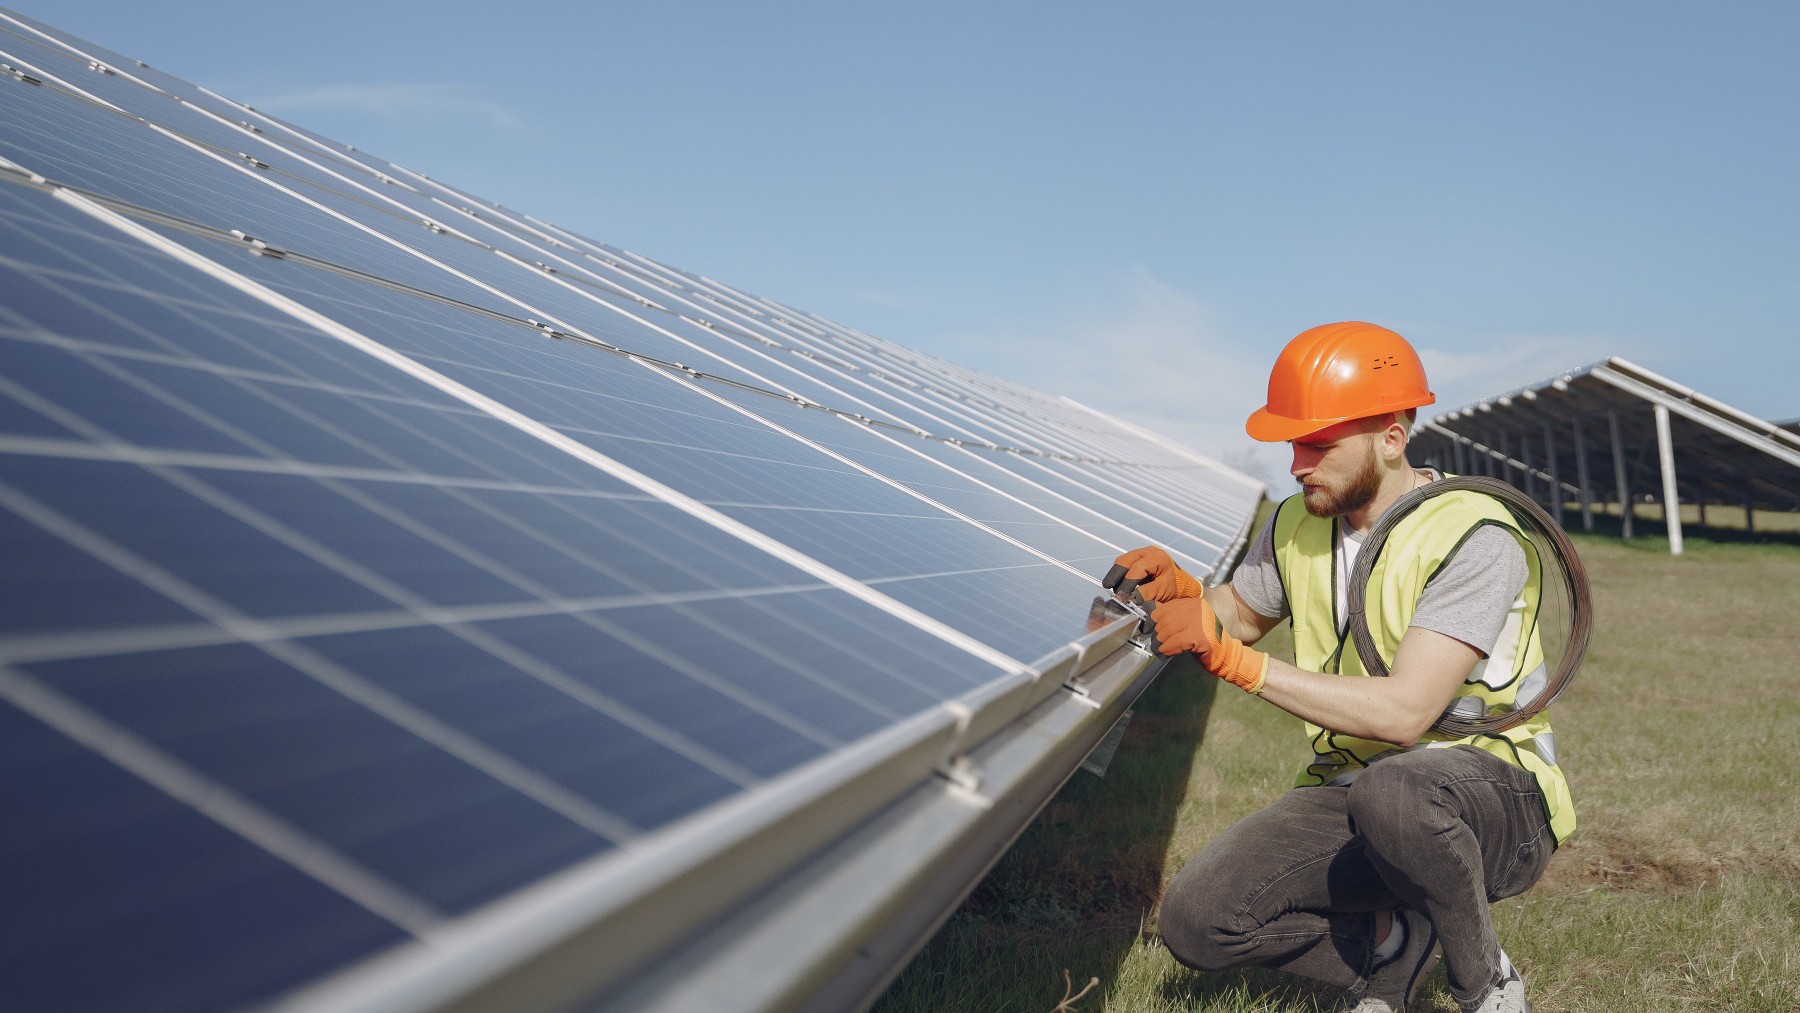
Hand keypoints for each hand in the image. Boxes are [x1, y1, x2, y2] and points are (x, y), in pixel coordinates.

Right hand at [1103, 546, 1202, 602]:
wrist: (1180, 586)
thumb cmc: (1174, 589)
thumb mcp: (1162, 592)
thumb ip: (1145, 594)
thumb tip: (1128, 598)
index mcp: (1158, 558)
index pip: (1137, 568)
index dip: (1127, 583)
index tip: (1122, 596)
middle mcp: (1148, 552)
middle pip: (1125, 560)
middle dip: (1116, 575)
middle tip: (1109, 589)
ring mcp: (1142, 553)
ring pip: (1121, 561)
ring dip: (1116, 575)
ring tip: (1114, 590)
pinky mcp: (1137, 559)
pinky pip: (1123, 564)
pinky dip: (1119, 575)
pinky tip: (1118, 586)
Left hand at [1148, 597, 1267, 693]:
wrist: (1228, 655)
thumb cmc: (1205, 641)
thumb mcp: (1189, 623)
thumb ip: (1175, 618)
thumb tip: (1150, 618)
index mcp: (1194, 603)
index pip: (1166, 607)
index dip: (1155, 619)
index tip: (1150, 628)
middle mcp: (1197, 608)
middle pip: (1165, 619)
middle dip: (1157, 632)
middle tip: (1155, 642)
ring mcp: (1200, 621)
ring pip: (1168, 630)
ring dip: (1161, 642)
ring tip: (1159, 648)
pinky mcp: (1201, 636)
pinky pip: (1175, 642)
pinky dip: (1167, 649)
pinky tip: (1166, 653)